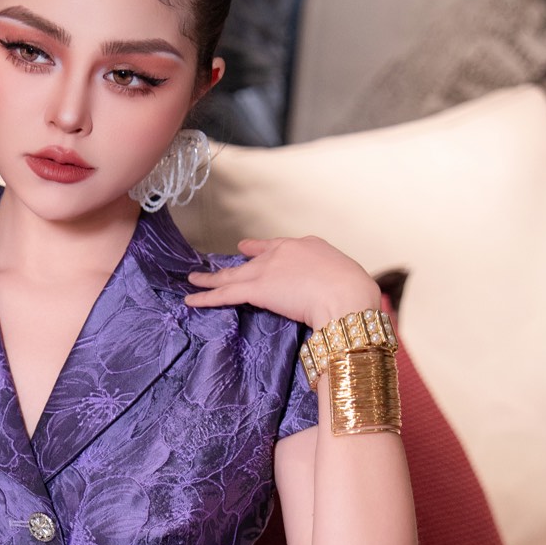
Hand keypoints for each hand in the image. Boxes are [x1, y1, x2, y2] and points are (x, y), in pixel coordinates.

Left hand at [185, 235, 380, 328]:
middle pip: (251, 260)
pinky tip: (191, 298)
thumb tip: (334, 289)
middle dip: (233, 263)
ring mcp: (268, 269)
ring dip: (210, 279)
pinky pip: (224, 294)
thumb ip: (331, 278)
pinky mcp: (257, 289)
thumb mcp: (346, 276)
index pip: (278, 247)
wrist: (347, 295)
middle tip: (214, 265)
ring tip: (193, 280)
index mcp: (307, 245)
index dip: (262, 250)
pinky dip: (206, 297)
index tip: (249, 249)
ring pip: (231, 275)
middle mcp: (283, 252)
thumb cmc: (354, 291)